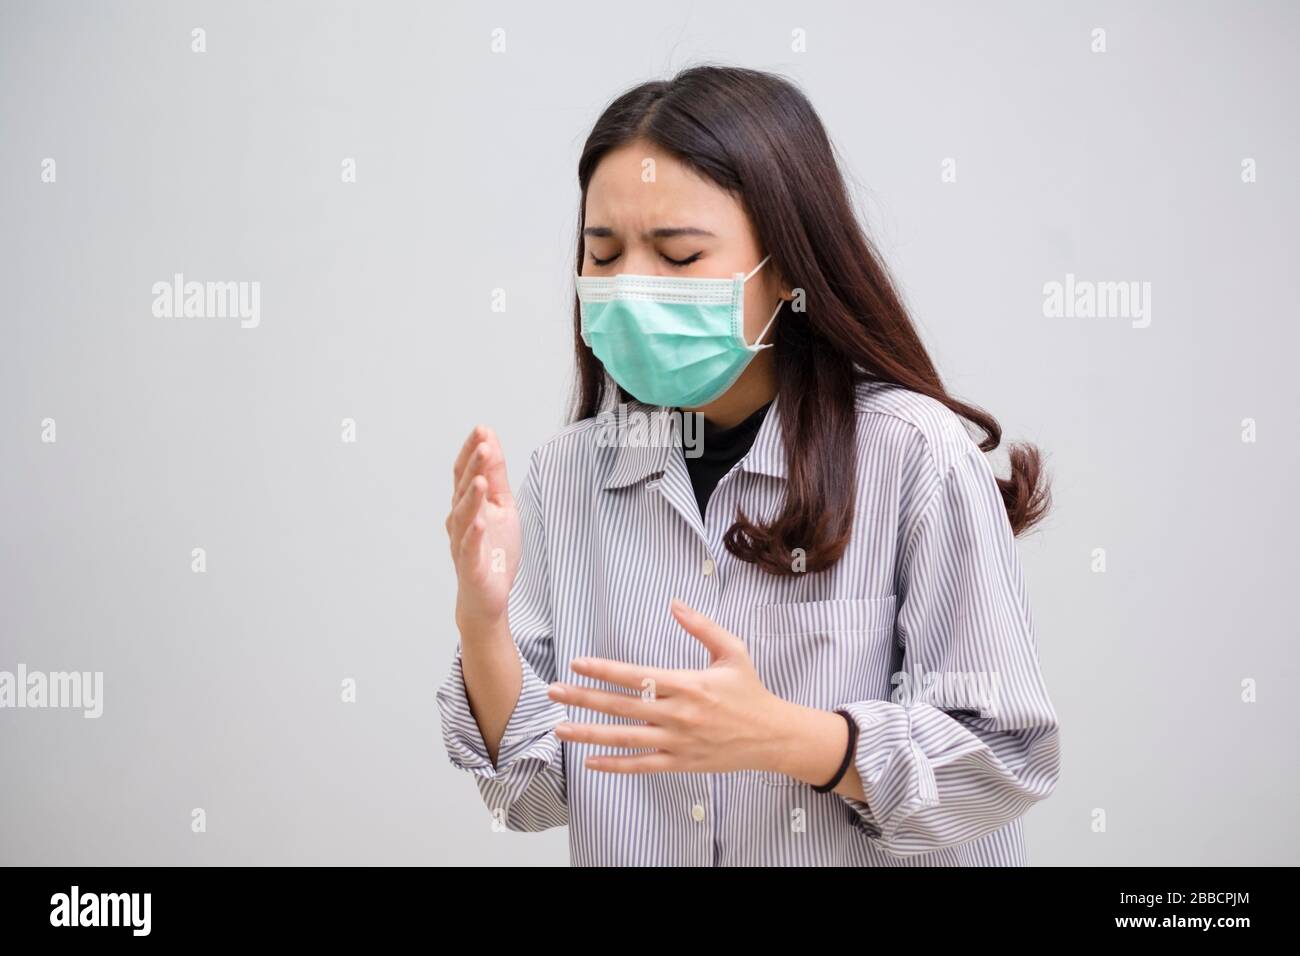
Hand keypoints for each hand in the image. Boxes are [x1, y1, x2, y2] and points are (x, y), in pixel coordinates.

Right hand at [445, 425, 520, 631]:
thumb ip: (497, 477)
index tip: (482, 430)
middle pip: (464, 489)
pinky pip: (470, 548)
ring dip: (472, 497)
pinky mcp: (470, 566)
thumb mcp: (503, 507)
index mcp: (469, 504)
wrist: (488, 597)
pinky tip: (480, 522)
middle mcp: (460, 520)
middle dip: (474, 466)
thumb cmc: (494, 551)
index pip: (466, 472)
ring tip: (482, 479)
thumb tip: (491, 443)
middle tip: (483, 445)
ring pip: (464, 516)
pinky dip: (474, 534)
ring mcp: (463, 543)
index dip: (472, 451)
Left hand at [547, 599, 796, 775]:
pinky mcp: (680, 763)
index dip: (604, 670)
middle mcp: (678, 714)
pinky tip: (590, 761)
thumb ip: (702, 626)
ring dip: (589, 734)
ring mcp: (677, 742)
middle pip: (622, 706)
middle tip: (554, 692)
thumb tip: (674, 603)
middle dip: (584, 698)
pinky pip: (641, 766)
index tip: (577, 664)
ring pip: (625, 738)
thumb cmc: (750, 691)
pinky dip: (614, 766)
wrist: (772, 736)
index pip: (638, 675)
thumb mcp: (733, 651)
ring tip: (560, 727)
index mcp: (688, 684)